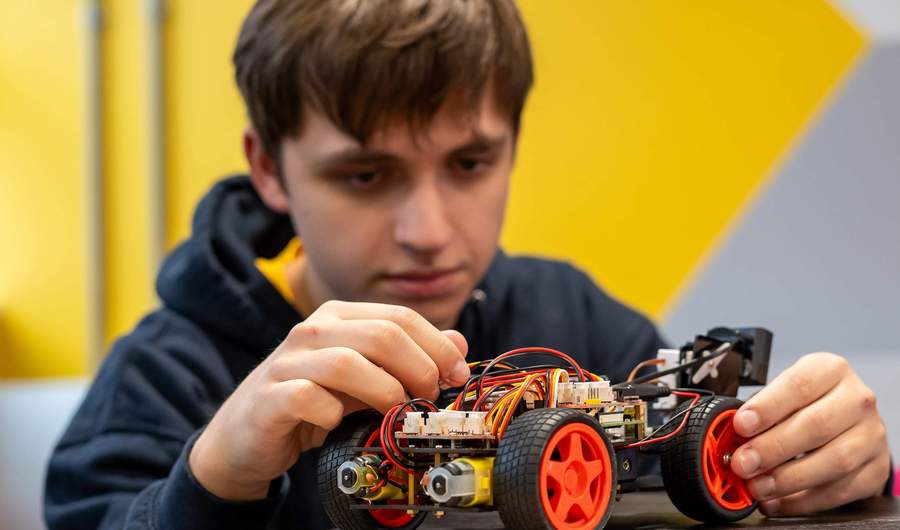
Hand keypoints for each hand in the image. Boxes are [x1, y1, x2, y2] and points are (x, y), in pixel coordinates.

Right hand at [188, 300, 469, 500]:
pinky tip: (337, 423)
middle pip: (381, 335)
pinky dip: (331, 413)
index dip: (437, 346)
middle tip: (428, 399)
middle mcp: (313, 330)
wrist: (246, 436)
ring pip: (347, 363)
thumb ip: (409, 359)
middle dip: (418, 369)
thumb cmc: (312, 403)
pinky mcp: (268, 396)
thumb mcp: (366, 378)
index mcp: (340, 317)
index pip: (400, 317)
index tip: (458, 376)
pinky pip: (307, 397)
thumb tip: (459, 344)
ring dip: (384, 392)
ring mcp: (287, 361)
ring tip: (395, 412)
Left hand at [729, 352, 890, 514]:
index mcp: (831, 370)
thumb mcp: (786, 392)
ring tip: (757, 486)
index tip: (741, 425)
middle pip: (816, 425)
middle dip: (772, 447)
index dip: (768, 407)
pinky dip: (804, 501)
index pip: (799, 385)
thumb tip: (730, 435)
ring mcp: (872, 436)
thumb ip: (761, 410)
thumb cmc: (809, 404)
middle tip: (743, 463)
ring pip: (833, 461)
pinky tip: (777, 502)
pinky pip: (840, 491)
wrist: (851, 422)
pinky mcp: (876, 469)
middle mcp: (857, 400)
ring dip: (788, 479)